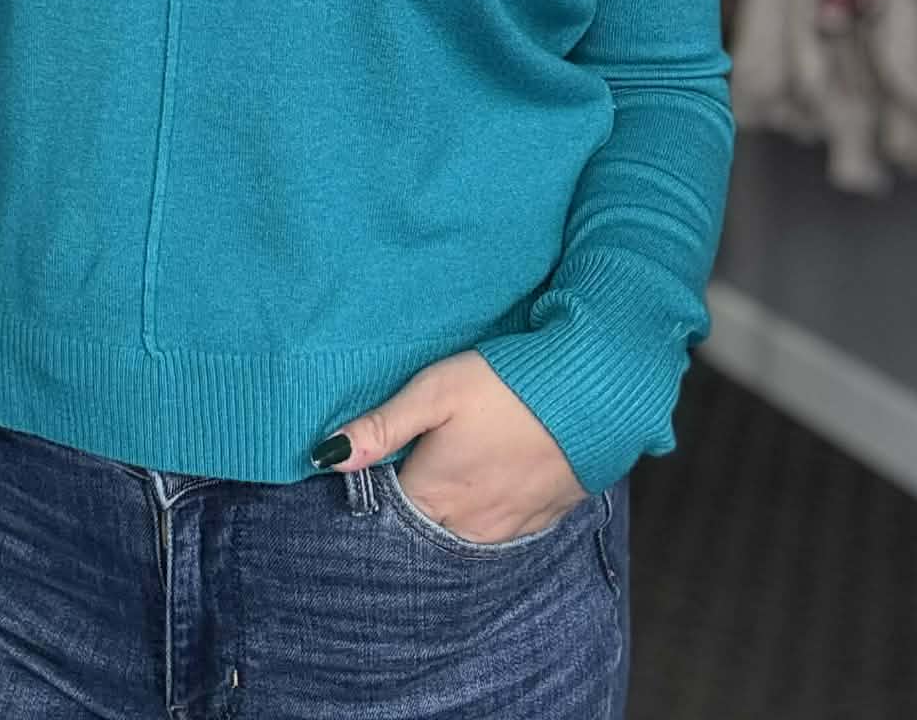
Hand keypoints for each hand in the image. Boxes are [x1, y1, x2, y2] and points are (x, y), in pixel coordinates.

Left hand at [309, 350, 586, 543]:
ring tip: (455, 469)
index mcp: (433, 495)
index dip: (378, 490)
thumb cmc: (505, 384)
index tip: (378, 465)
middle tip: (416, 463)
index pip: (388, 513)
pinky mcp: (543, 518)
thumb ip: (381, 426)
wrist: (590, 393)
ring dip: (453, 511)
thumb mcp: (434, 392)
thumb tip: (325, 455)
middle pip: (425, 528)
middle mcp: (468, 525)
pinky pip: (503, 529)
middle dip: (414, 505)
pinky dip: (490, 512)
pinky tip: (492, 480)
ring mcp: (509, 527)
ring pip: (464, 533)